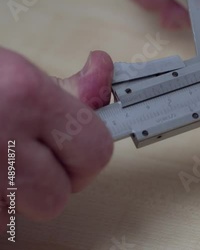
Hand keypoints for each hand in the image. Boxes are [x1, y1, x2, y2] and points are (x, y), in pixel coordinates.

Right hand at [0, 48, 113, 227]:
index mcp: (25, 95)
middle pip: (56, 198)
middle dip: (48, 185)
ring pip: (14, 217)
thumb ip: (67, 85)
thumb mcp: (13, 71)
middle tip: (29, 163)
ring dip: (9, 197)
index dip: (87, 159)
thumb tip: (101, 73)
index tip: (76, 154)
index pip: (94, 152)